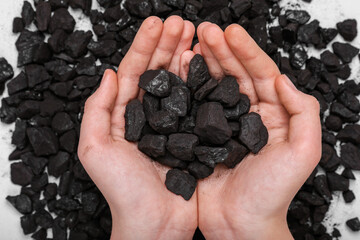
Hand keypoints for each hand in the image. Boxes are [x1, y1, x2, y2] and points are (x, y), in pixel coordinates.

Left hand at [78, 16, 196, 239]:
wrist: (154, 224)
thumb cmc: (123, 192)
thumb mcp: (95, 150)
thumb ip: (97, 111)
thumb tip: (108, 75)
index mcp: (124, 116)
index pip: (133, 71)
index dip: (144, 46)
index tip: (157, 24)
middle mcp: (148, 116)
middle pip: (158, 72)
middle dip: (168, 45)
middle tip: (182, 23)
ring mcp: (172, 124)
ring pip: (178, 83)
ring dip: (185, 57)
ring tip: (196, 35)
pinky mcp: (191, 136)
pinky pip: (196, 104)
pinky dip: (201, 83)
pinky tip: (206, 65)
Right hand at [194, 23, 321, 238]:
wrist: (240, 224)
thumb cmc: (272, 194)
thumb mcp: (302, 154)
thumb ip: (302, 113)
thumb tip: (283, 79)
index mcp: (273, 115)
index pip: (261, 74)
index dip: (246, 51)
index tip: (230, 33)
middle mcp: (248, 116)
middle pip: (236, 74)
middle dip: (221, 50)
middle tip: (205, 30)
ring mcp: (223, 125)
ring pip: (214, 85)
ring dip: (204, 62)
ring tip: (192, 42)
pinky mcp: (203, 136)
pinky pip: (196, 105)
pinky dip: (188, 85)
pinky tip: (181, 69)